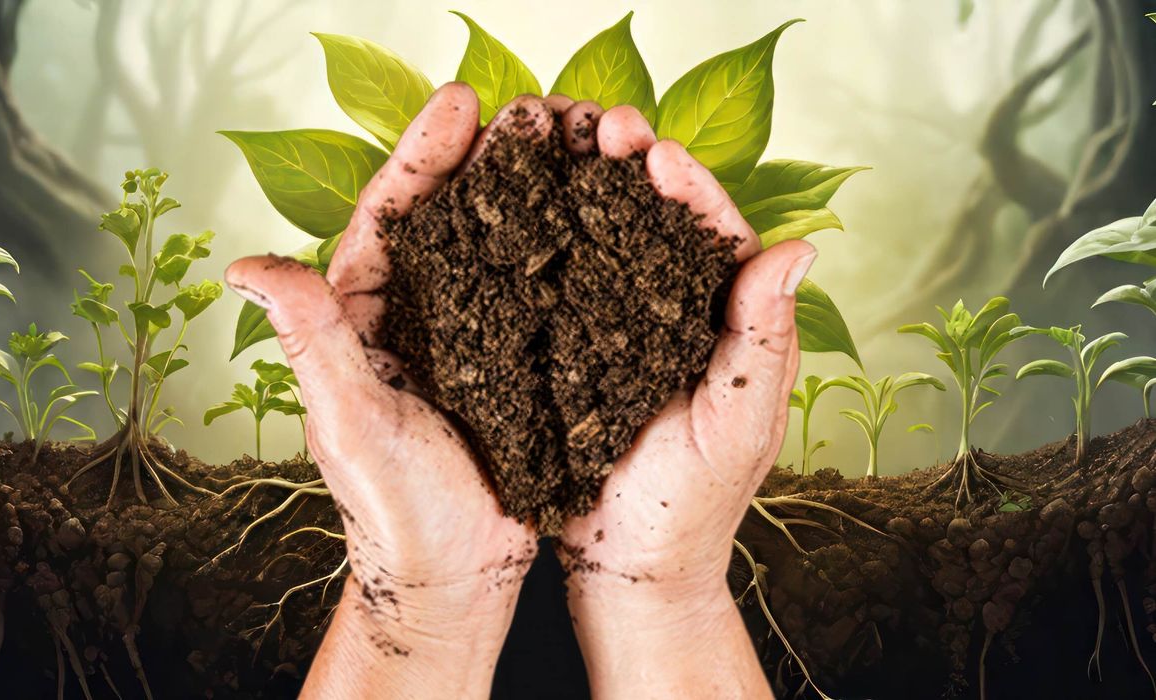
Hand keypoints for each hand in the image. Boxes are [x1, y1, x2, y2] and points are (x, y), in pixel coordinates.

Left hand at [225, 84, 556, 698]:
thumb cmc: (393, 511)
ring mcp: (471, 341)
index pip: (390, 219)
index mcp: (365, 320)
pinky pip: (540, 298)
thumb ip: (312, 339)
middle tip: (533, 110)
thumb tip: (245, 266)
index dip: (422, 157)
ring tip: (574, 149)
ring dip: (533, 197)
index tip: (460, 104)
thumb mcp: (349, 418)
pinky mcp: (517, 367)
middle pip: (451, 219)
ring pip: (501, 250)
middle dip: (487, 159)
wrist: (455, 578)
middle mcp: (418, 320)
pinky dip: (566, 258)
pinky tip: (600, 226)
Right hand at [554, 104, 815, 698]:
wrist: (625, 568)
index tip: (655, 154)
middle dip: (631, 167)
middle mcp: (672, 313)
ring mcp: (616, 328)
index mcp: (727, 322)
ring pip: (602, 241)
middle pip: (655, 221)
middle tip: (600, 124)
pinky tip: (515, 210)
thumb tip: (799, 247)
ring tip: (555, 143)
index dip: (688, 187)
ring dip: (583, 189)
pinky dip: (541, 242)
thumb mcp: (737, 422)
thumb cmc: (691, 506)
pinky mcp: (567, 349)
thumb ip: (762, 338)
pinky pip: (558, 285)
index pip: (714, 234)